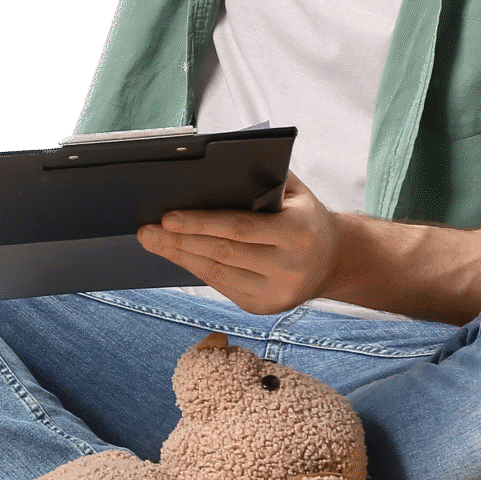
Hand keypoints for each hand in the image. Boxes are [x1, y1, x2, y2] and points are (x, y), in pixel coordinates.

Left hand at [138, 170, 346, 313]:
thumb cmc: (304, 215)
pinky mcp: (264, 308)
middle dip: (179, 241)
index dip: (200, 223)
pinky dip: (196, 268)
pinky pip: (222, 286)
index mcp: (299, 234)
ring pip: (217, 274)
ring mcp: (277, 293)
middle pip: (222, 253)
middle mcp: (290, 268)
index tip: (167, 217)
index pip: (240, 228)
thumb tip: (207, 171)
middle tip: (146, 231)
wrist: (334, 259)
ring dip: (180, 256)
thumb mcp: (293, 190)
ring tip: (153, 242)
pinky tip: (177, 254)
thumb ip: (259, 178)